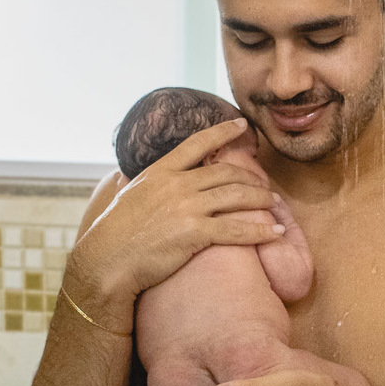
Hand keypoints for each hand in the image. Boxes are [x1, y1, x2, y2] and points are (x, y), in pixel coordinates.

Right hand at [70, 118, 284, 314]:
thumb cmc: (113, 233)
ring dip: (262, 201)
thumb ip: (142, 184)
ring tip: (276, 205)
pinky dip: (261, 230)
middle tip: (267, 186)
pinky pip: (237, 229)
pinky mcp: (195, 233)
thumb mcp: (126, 195)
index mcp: (161, 171)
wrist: (108, 260)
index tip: (242, 125)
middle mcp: (178, 184)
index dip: (223, 132)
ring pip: (237, 197)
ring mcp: (187, 208)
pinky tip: (275, 232)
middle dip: (252, 178)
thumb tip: (131, 178)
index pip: (197, 143)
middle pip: (226, 173)